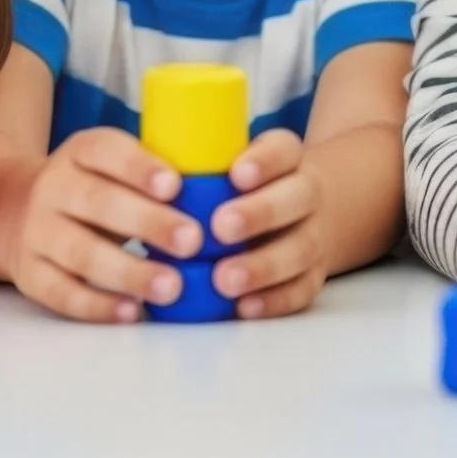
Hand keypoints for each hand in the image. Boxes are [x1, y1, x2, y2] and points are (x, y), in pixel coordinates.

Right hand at [11, 128, 196, 322]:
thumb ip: (158, 174)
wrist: (18, 211)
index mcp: (81, 152)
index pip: (107, 151)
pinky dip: (98, 305)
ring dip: (129, 272)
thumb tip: (229, 194)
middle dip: (148, 223)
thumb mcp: (116, 165)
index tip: (176, 186)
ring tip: (173, 287)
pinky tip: (132, 311)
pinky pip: (62, 292)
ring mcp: (37, 232)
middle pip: (98, 203)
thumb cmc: (97, 189)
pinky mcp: (29, 274)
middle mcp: (53, 187)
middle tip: (194, 241)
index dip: (140, 168)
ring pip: (81, 252)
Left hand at [205, 130, 334, 319]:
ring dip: (264, 265)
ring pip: (302, 247)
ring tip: (225, 280)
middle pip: (299, 196)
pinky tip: (244, 307)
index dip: (264, 161)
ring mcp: (313, 235)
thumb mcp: (225, 168)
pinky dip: (274, 300)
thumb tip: (143, 181)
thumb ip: (197, 172)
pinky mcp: (312, 275)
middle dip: (260, 212)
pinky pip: (302, 289)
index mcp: (284, 159)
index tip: (235, 175)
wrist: (294, 218)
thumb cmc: (239, 192)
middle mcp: (305, 194)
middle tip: (220, 227)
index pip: (283, 149)